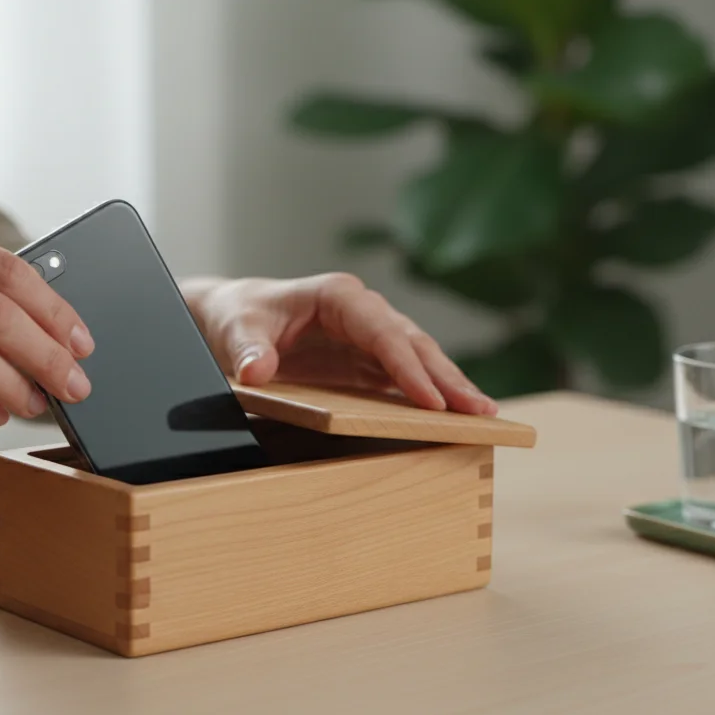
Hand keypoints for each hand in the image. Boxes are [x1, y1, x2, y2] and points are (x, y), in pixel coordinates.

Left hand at [182, 274, 498, 415]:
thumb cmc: (236, 316)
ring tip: (483, 415)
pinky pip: (405, 377)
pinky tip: (456, 417)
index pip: (382, 331)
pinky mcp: (367, 361)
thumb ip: (247, 348)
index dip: (407, 365)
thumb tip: (257, 369)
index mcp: (338, 296)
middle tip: (480, 410)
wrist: (230, 317)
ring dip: (450, 387)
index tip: (430, 399)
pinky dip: (431, 395)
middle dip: (446, 378)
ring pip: (419, 359)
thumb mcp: (234, 329)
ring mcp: (369, 337)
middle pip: (413, 343)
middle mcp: (362, 312)